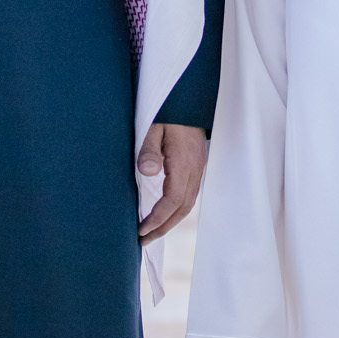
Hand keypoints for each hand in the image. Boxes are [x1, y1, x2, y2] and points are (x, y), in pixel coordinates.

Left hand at [138, 122, 207, 244]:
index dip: (157, 219)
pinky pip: (189, 194)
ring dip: (170, 221)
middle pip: (182, 208)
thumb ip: (149, 149)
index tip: (140, 230)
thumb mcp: (152, 125)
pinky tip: (164, 212)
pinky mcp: (197, 164)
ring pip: (188, 203)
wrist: (188, 96)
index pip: (173, 200)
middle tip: (143, 241)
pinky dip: (176, 209)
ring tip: (151, 232)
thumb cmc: (168, 110)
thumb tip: (147, 172)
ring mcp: (198, 167)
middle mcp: (195, 168)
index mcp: (184, 162)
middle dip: (163, 228)